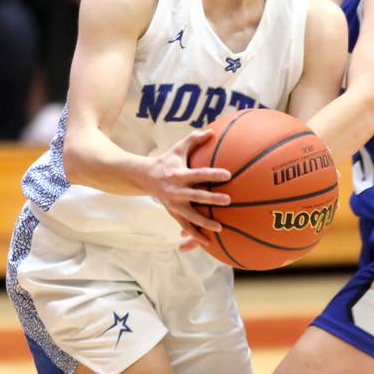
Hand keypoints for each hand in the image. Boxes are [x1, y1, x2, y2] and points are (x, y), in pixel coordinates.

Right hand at [145, 129, 230, 245]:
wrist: (145, 177)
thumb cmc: (167, 160)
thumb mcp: (178, 148)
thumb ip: (194, 139)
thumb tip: (211, 131)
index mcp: (179, 175)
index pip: (199, 174)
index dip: (213, 174)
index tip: (228, 174)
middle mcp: (176, 191)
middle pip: (197, 196)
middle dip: (212, 199)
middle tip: (228, 200)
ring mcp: (174, 204)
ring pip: (191, 216)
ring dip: (205, 222)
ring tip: (220, 228)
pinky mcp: (173, 213)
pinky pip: (185, 226)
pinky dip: (195, 235)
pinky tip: (207, 242)